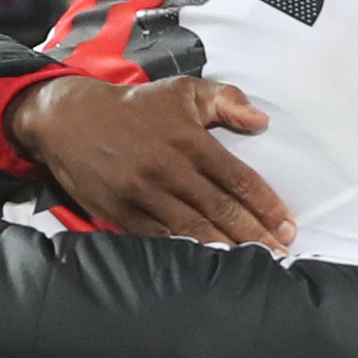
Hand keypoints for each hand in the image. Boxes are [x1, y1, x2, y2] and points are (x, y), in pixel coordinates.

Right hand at [13, 72, 292, 245]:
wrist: (70, 119)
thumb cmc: (136, 108)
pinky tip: (207, 266)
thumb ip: (225, 100)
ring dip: (226, 250)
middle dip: (256, 235)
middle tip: (282, 255)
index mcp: (189, 141)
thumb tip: (260, 120)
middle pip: (221, 210)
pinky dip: (185, 252)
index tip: (288, 225)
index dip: (266, 205)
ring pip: (193, 229)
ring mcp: (144, 194)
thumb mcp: (182, 91)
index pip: (238, 179)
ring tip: (254, 266)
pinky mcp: (122, 213)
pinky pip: (160, 238)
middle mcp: (169, 170)